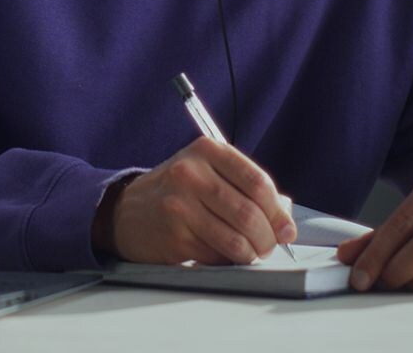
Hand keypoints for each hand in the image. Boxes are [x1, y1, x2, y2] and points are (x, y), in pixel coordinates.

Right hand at [108, 137, 296, 264]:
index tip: (286, 228)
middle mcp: (191, 174)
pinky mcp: (174, 235)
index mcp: (207, 151)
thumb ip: (246, 188)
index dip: (278, 211)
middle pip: (249, 212)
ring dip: (252, 253)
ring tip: (252, 253)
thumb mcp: (207, 172)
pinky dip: (229, 260)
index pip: (257, 182)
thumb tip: (285, 218)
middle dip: (268, 237)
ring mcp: (179, 205)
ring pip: (235, 238)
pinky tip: (226, 255)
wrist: (126, 211)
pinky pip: (216, 255)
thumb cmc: (176, 191)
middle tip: (271, 245)